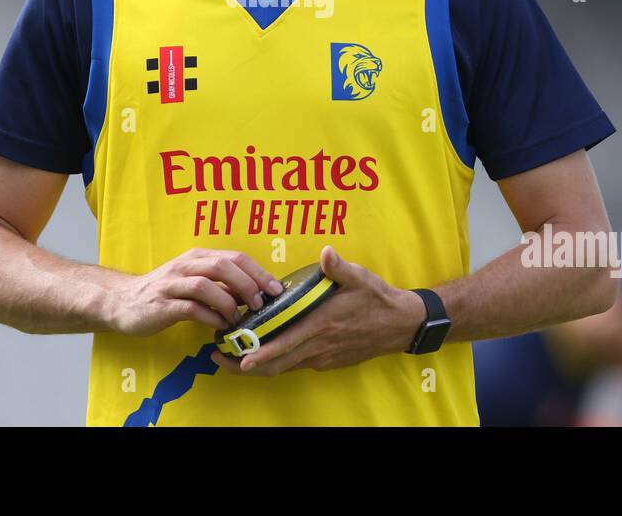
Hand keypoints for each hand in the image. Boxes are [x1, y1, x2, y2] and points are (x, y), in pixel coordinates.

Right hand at [110, 248, 284, 336]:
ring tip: (239, 318)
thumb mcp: (193, 281)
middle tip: (261, 304)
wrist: (122, 301)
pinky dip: (209, 316)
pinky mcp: (162, 305)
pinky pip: (191, 308)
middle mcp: (185, 266)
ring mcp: (172, 284)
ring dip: (228, 302)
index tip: (276, 289)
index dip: (259, 272)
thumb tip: (253, 295)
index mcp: (197, 257)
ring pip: (207, 284)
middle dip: (248, 284)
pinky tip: (218, 326)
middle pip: (223, 265)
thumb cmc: (164, 292)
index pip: (235, 257)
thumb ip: (220, 285)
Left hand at [210, 246, 425, 375]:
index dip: (260, 353)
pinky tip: (264, 354)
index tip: (237, 357)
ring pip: (284, 368)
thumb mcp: (360, 278)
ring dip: (259, 366)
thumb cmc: (378, 299)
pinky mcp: (327, 360)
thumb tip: (326, 253)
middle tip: (219, 358)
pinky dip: (277, 363)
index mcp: (322, 325)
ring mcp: (323, 357)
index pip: (285, 344)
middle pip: (277, 364)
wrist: (401, 324)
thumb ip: (339, 267)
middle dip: (246, 365)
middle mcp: (319, 346)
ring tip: (232, 358)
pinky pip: (296, 365)